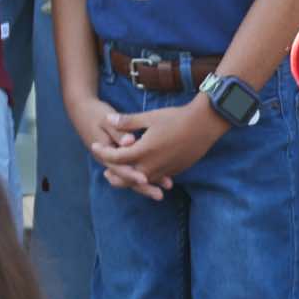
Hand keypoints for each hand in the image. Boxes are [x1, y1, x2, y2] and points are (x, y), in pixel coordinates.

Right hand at [67, 94, 159, 190]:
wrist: (82, 111)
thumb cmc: (95, 113)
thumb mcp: (106, 119)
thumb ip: (119, 131)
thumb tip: (130, 141)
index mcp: (104, 153)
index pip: (118, 168)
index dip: (132, 174)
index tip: (145, 179)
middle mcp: (108, 161)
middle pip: (127, 179)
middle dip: (144, 187)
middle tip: (160, 195)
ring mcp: (113, 161)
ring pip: (131, 177)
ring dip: (148, 183)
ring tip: (166, 188)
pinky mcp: (118, 158)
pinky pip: (132, 170)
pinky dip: (146, 173)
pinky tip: (163, 175)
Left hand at [91, 100, 227, 197]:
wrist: (204, 125)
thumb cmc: (176, 118)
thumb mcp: (150, 117)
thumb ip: (128, 122)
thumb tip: (108, 120)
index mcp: (143, 151)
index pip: (116, 157)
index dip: (103, 152)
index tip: (94, 147)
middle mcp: (152, 165)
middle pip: (125, 177)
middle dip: (114, 175)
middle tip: (105, 172)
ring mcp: (164, 171)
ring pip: (141, 181)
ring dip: (129, 180)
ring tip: (122, 175)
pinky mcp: (174, 171)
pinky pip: (155, 179)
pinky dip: (145, 179)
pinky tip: (144, 174)